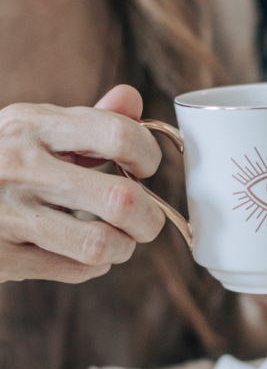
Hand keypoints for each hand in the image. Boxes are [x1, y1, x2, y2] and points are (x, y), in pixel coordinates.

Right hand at [0, 85, 164, 283]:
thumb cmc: (4, 161)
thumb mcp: (37, 129)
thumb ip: (92, 119)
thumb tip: (132, 98)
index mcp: (34, 125)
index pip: (118, 135)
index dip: (148, 156)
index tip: (144, 169)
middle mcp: (19, 165)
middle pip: (121, 200)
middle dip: (150, 219)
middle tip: (146, 221)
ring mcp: (6, 213)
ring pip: (100, 245)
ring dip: (123, 248)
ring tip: (117, 240)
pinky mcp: (1, 256)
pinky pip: (75, 270)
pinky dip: (93, 267)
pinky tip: (82, 254)